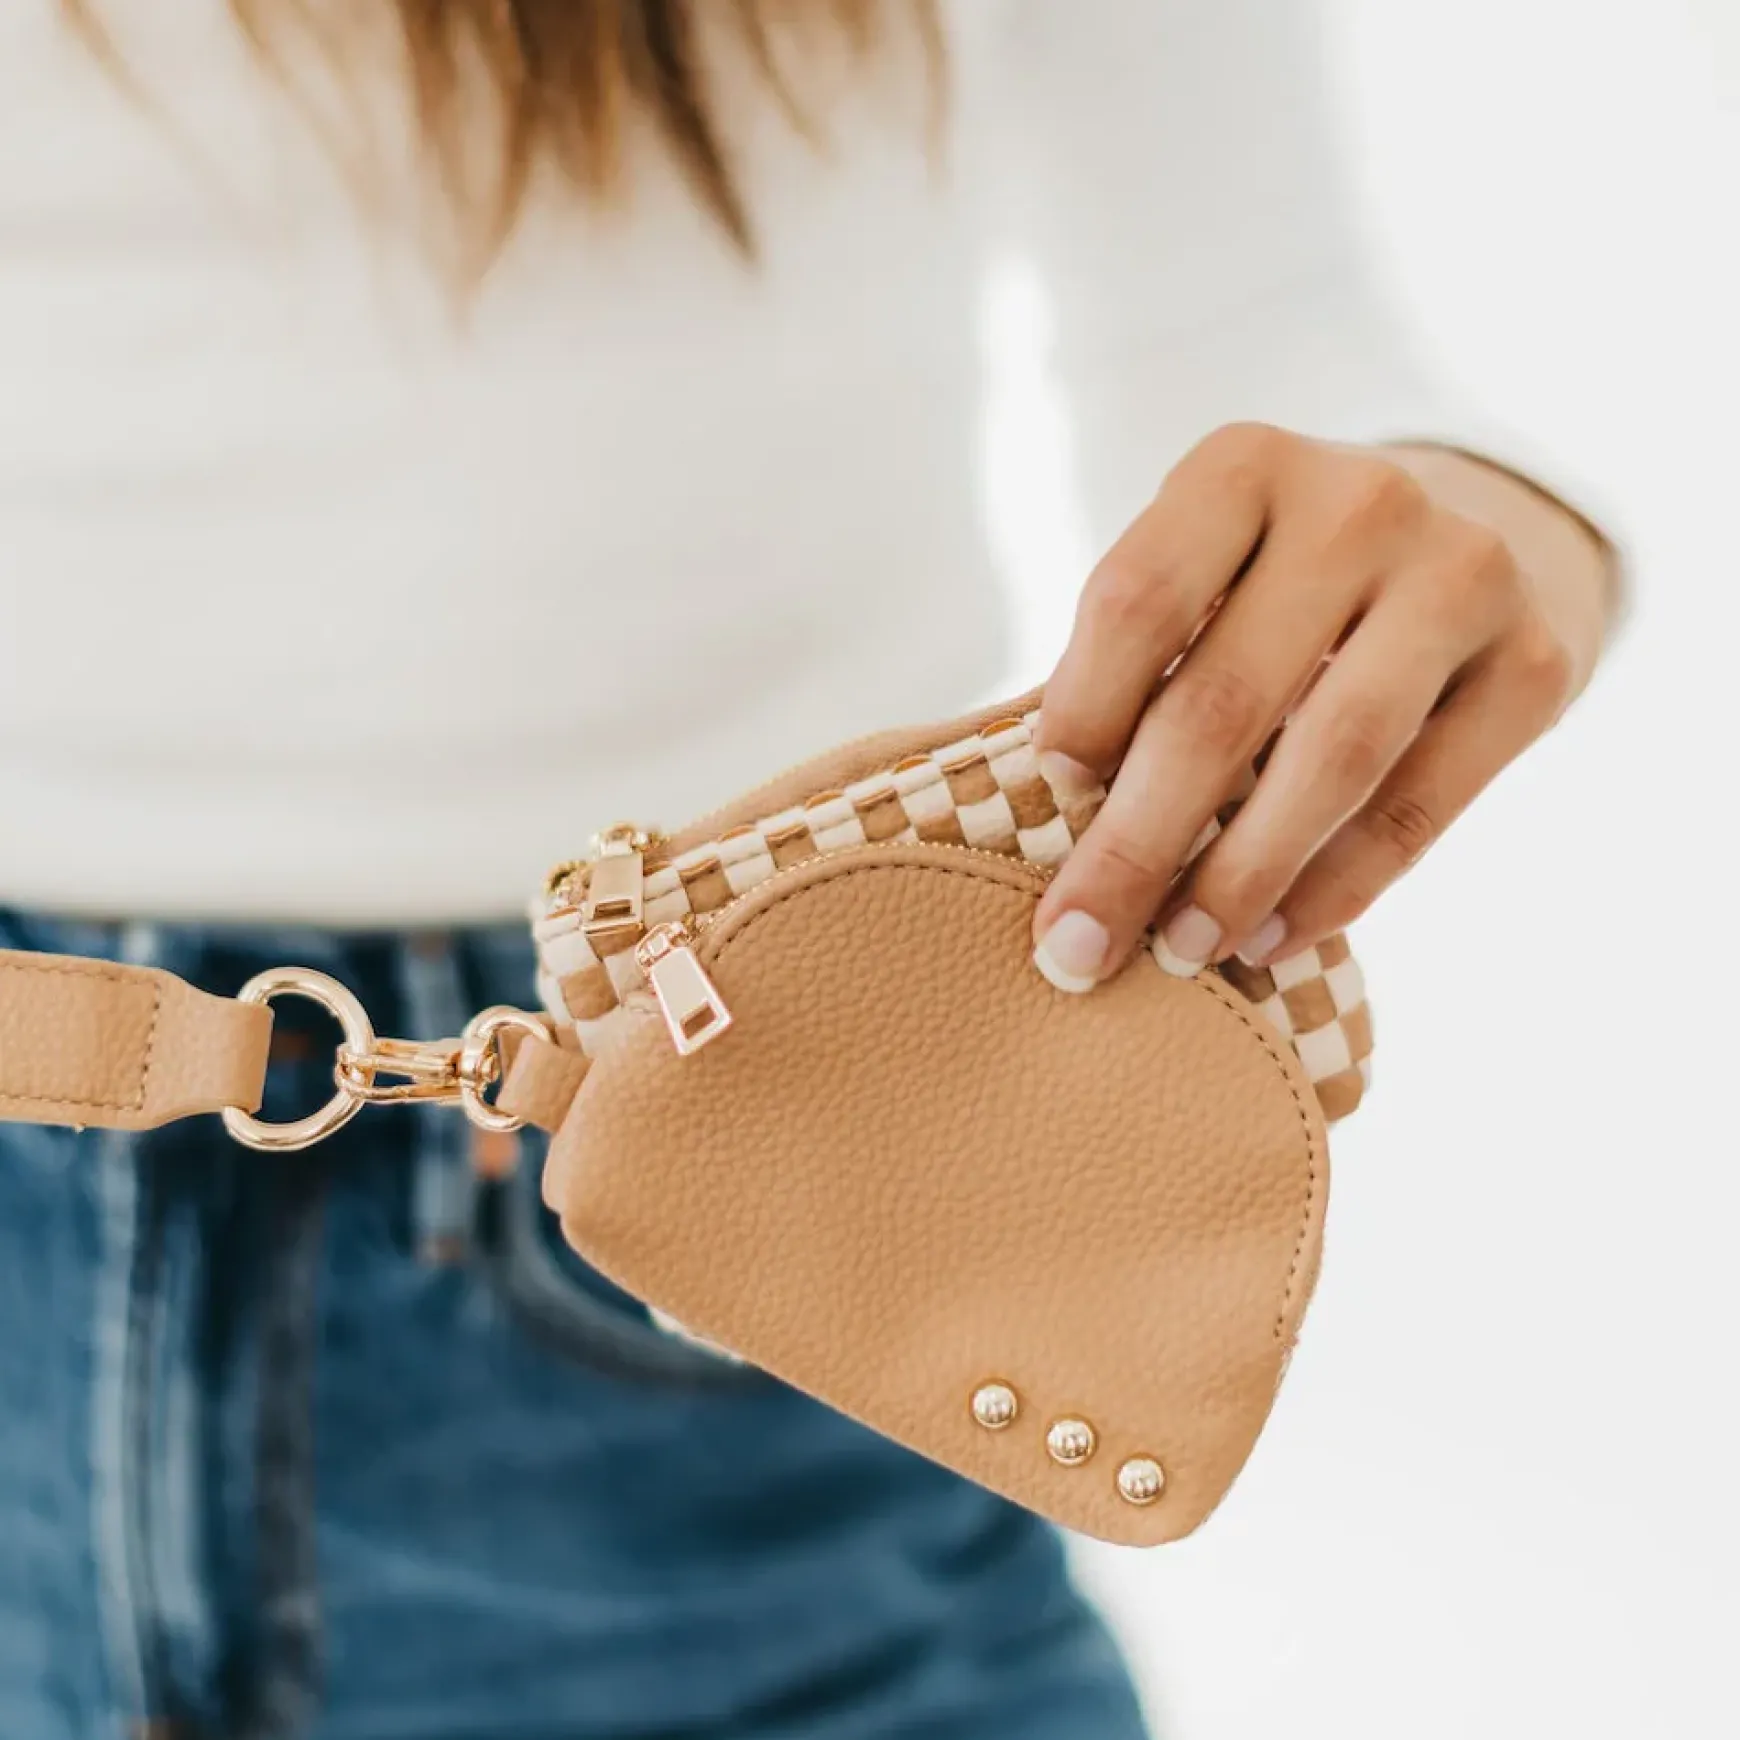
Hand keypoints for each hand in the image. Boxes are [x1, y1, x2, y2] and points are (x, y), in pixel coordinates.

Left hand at [1030, 422, 1613, 990]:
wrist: (1482, 537)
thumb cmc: (1285, 585)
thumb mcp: (1210, 573)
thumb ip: (1144, 665)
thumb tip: (1062, 826)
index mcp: (1244, 468)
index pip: (1139, 597)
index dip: (1083, 709)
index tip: (1051, 796)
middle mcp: (1359, 502)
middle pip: (1224, 698)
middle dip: (1138, 840)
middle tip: (1078, 941)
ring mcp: (1461, 577)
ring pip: (1331, 756)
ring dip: (1241, 876)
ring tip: (1181, 949)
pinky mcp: (1533, 663)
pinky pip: (1422, 803)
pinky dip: (1338, 885)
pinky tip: (1274, 934)